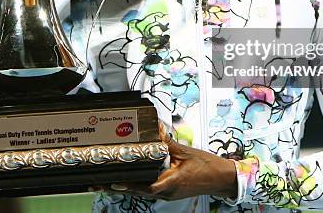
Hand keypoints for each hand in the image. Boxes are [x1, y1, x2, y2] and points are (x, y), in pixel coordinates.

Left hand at [105, 124, 237, 200]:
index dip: (129, 185)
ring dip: (126, 187)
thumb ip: (167, 141)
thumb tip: (155, 127)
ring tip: (108, 182)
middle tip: (100, 182)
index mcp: (171, 182)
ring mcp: (168, 194)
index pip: (145, 186)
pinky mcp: (170, 192)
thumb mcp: (186, 151)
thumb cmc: (207, 167)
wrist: (222, 179)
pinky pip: (150, 190)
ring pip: (142, 192)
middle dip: (119, 187)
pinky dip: (138, 185)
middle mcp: (167, 192)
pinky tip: (129, 179)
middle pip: (138, 192)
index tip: (113, 182)